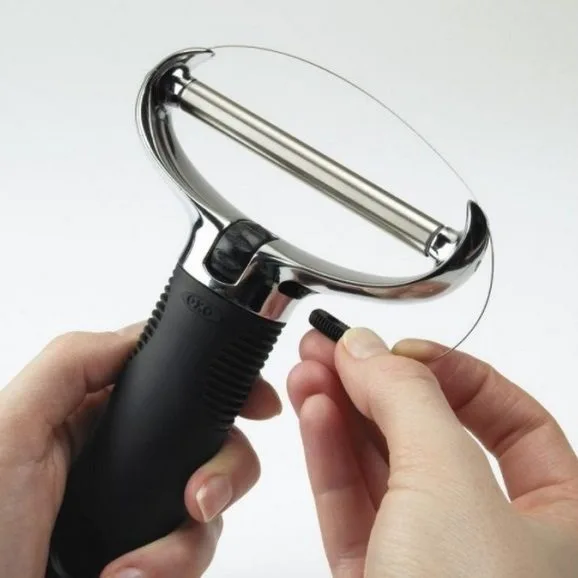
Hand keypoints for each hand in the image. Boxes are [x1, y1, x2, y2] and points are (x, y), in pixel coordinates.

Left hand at [0, 324, 280, 577]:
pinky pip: (196, 552)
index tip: (259, 403)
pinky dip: (174, 569)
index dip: (226, 384)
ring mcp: (142, 508)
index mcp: (96, 415)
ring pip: (213, 502)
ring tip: (133, 570)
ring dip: (186, 541)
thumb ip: (73, 363)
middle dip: (224, 468)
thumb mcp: (11, 429)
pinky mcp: (151, 556)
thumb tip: (143, 336)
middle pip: (214, 438)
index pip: (178, 379)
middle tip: (197, 499)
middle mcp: (127, 457)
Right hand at [288, 327, 577, 576]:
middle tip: (337, 347)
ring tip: (312, 368)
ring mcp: (432, 560)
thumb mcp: (448, 483)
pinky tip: (315, 412)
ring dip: (346, 411)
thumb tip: (368, 348)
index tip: (400, 347)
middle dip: (380, 383)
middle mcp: (499, 538)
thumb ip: (408, 399)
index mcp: (561, 516)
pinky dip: (331, 452)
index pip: (509, 416)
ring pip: (386, 464)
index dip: (453, 371)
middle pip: (433, 433)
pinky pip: (355, 501)